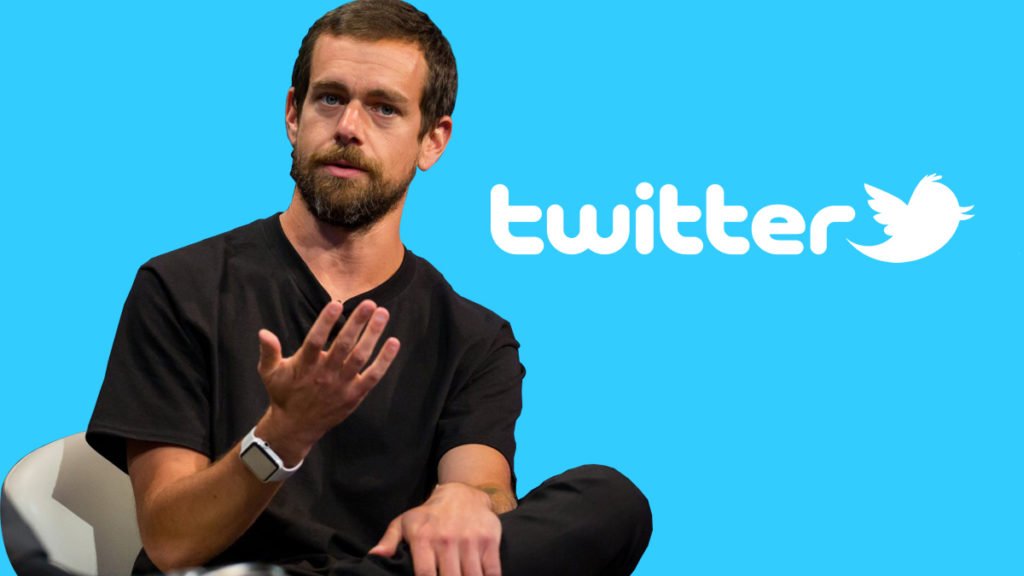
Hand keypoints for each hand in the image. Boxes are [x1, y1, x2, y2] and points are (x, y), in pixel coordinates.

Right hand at [256, 300, 399, 458]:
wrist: (295, 427)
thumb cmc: (283, 394)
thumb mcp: (270, 372)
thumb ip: (269, 351)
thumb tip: (263, 332)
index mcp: (304, 365)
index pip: (315, 340)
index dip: (325, 321)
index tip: (336, 303)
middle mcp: (325, 374)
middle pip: (343, 345)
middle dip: (357, 323)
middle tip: (370, 303)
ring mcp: (342, 385)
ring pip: (360, 357)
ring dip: (373, 335)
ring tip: (383, 314)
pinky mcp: (354, 395)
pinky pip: (373, 375)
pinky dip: (385, 360)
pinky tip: (394, 342)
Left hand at [369, 483, 501, 575]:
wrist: (462, 493)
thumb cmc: (430, 514)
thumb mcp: (405, 522)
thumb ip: (390, 541)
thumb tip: (376, 556)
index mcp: (424, 537)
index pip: (425, 575)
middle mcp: (447, 539)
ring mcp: (470, 540)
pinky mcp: (489, 540)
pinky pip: (492, 571)